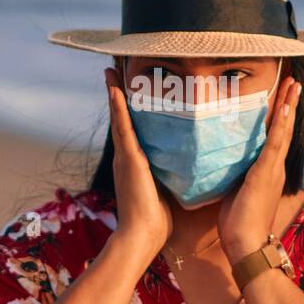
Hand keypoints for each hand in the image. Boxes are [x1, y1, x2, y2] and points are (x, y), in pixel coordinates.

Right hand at [104, 66, 172, 262]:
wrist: (141, 236)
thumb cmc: (156, 220)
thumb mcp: (166, 189)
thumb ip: (173, 175)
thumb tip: (191, 166)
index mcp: (136, 162)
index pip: (134, 127)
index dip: (131, 107)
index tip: (130, 86)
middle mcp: (126, 155)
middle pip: (122, 116)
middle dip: (119, 92)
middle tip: (116, 67)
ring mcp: (125, 155)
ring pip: (119, 116)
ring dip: (115, 91)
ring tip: (112, 67)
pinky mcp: (128, 158)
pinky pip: (122, 126)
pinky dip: (118, 106)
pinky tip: (115, 87)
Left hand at [218, 74, 300, 263]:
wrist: (245, 245)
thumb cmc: (238, 223)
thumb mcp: (234, 190)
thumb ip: (233, 173)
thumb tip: (219, 159)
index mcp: (268, 171)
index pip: (276, 137)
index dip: (280, 116)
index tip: (283, 94)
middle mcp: (275, 167)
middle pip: (285, 129)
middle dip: (289, 103)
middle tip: (294, 81)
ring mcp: (272, 170)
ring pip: (284, 131)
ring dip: (288, 106)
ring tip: (293, 85)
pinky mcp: (265, 174)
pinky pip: (274, 145)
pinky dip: (280, 125)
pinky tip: (283, 108)